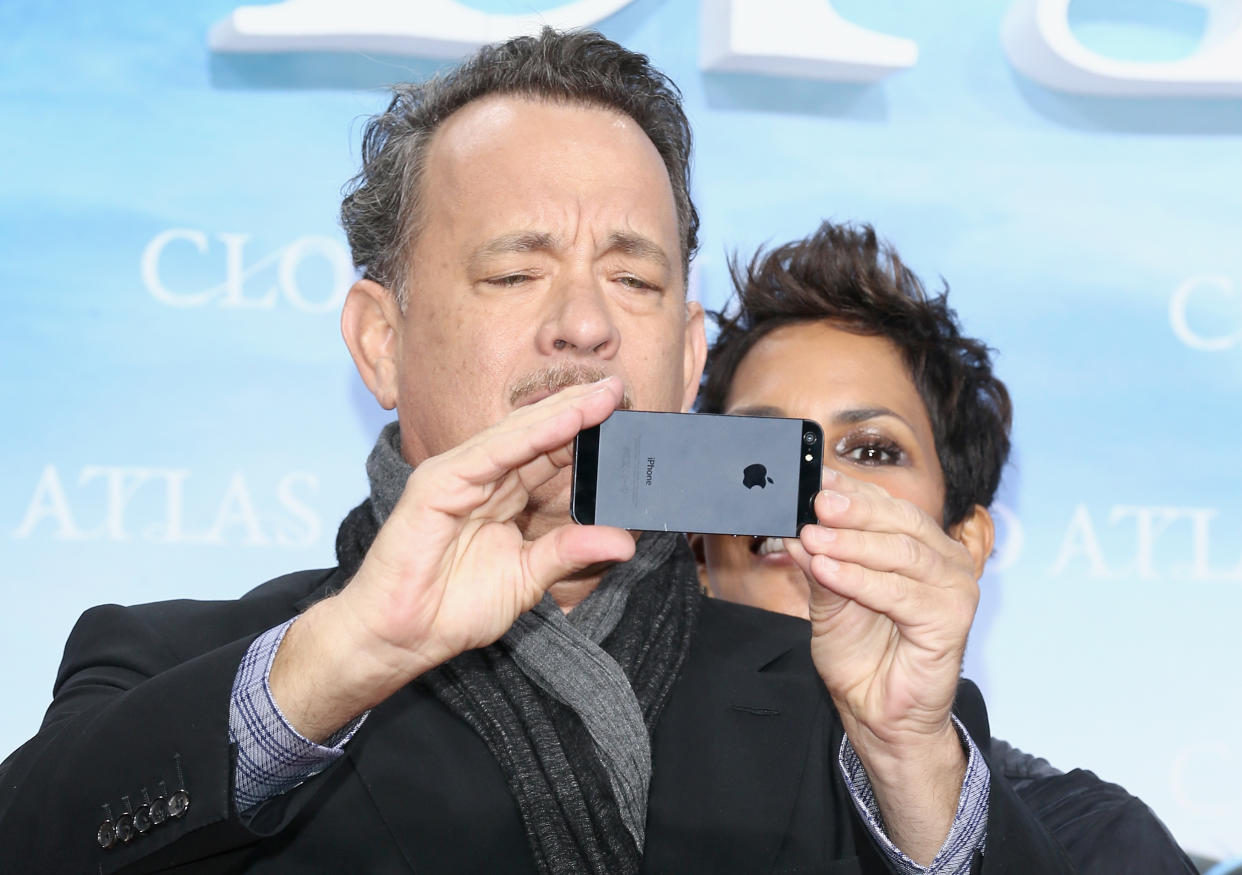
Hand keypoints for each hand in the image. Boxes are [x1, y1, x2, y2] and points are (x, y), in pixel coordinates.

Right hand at [272, 377, 635, 739]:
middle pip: (536, 434)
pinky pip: (492, 453)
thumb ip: (570, 551)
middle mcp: (481, 476)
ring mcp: (457, 475)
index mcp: (502, 494)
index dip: (584, 433)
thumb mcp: (528, 577)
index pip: (548, 453)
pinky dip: (531, 436)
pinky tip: (565, 422)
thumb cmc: (453, 608)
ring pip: (518, 434)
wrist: (401, 637)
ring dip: (562, 414)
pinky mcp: (437, 483)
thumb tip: (625, 543)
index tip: (623, 417)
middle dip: (578, 410)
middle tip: (619, 389)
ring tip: (602, 396)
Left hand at [787, 467, 977, 860]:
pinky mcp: (952, 620)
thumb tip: (798, 529)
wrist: (877, 713)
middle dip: (852, 509)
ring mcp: (954, 588)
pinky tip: (828, 569)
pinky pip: (901, 593)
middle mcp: (943, 560)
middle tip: (815, 502)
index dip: (850, 488)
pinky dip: (860, 579)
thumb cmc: (860, 654)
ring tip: (813, 537)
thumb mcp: (828, 598)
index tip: (813, 476)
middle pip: (898, 520)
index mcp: (919, 545)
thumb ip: (820, 562)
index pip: (885, 504)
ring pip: (901, 552)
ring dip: (852, 543)